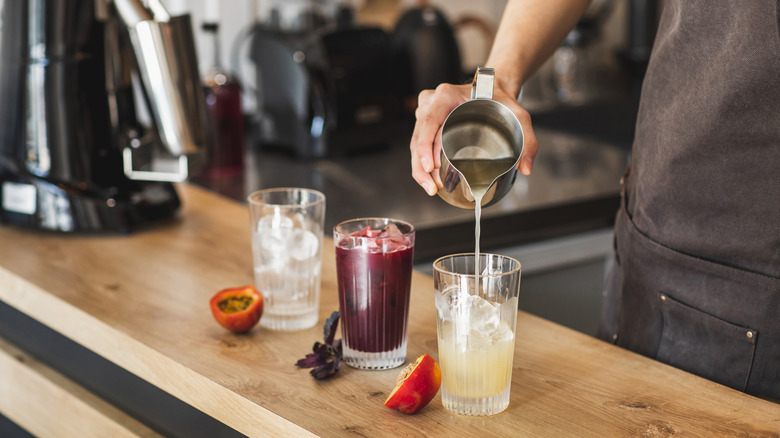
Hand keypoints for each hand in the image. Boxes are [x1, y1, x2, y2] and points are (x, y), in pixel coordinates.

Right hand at [409, 82, 538, 195]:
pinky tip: (429, 179)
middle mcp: (431, 101)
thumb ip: (528, 140)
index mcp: (446, 95)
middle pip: (418, 137)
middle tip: (432, 187)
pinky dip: (422, 162)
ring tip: (431, 188)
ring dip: (420, 168)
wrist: (495, 89)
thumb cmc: (501, 101)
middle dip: (421, 166)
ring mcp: (426, 111)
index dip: (425, 147)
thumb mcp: (518, 116)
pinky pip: (419, 143)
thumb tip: (525, 168)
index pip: (429, 122)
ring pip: (416, 143)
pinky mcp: (426, 121)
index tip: (430, 168)